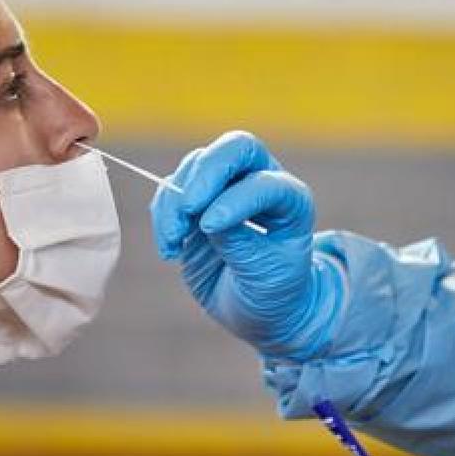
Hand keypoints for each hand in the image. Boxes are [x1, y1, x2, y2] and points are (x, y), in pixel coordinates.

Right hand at [151, 131, 343, 358]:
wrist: (257, 307)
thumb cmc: (272, 288)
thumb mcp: (265, 274)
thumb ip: (239, 243)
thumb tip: (206, 216)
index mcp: (291, 199)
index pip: (265, 182)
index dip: (237, 199)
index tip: (211, 227)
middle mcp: (260, 182)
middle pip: (235, 148)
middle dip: (206, 172)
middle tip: (187, 208)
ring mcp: (226, 187)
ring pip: (196, 166)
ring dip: (176, 200)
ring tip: (174, 241)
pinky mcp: (196, 201)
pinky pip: (172, 189)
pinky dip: (163, 213)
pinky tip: (169, 247)